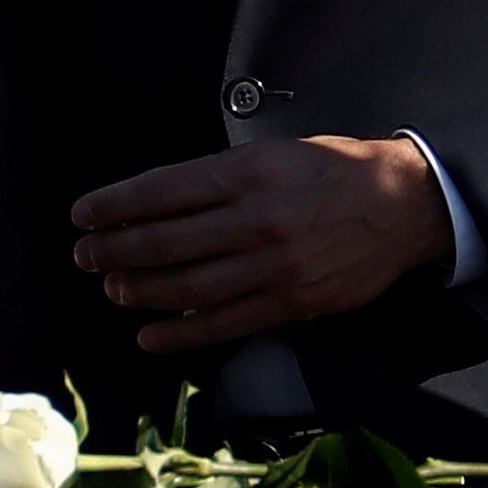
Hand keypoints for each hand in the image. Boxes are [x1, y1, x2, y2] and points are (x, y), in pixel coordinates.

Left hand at [70, 135, 452, 355]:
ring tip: (112, 288)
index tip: (83, 215)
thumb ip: (219, 176)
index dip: (114, 206)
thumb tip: (158, 201)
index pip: (162, 192)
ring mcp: (273, 267)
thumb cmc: (333, 169)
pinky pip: (226, 323)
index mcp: (246, 173)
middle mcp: (255, 220)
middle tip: (85, 255)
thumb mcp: (272, 151)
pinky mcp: (292, 302)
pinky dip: (182, 335)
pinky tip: (150, 337)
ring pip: (189, 286)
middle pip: (166, 241)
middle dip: (115, 250)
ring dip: (141, 290)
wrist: (404, 204)